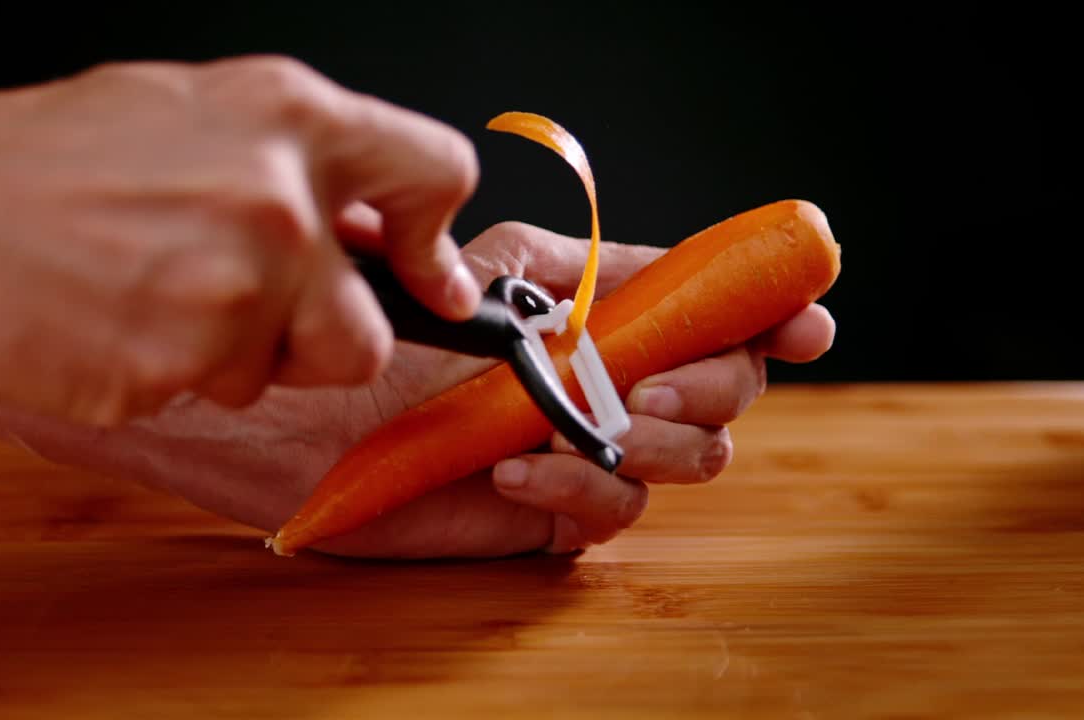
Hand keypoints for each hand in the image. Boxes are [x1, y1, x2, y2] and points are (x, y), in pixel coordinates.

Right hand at [0, 55, 480, 425]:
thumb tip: (376, 229)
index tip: (432, 277)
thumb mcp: (188, 114)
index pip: (435, 170)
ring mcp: (234, 291)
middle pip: (371, 330)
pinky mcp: (182, 364)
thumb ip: (297, 164)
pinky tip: (122, 324)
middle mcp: (278, 203)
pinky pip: (221, 393)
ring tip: (158, 297)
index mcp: (287, 118)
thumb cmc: (39, 161)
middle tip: (248, 305)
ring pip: (295, 373)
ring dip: (244, 356)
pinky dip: (180, 374)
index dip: (437, 237)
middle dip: (321, 336)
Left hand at [0, 221, 834, 558]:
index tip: (810, 308)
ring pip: (684, 453)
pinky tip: (526, 460)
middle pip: (721, 381)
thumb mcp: (464, 266)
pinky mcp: (532, 510)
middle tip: (657, 371)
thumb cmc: (355, 315)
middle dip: (715, 375)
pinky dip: (586, 485)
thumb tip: (643, 277)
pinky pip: (606, 513)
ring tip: (590, 412)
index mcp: (588, 305)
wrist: (273, 396)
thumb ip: (557, 265)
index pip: (705, 303)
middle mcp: (592, 375)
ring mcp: (569, 445)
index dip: (766, 305)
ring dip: (658, 433)